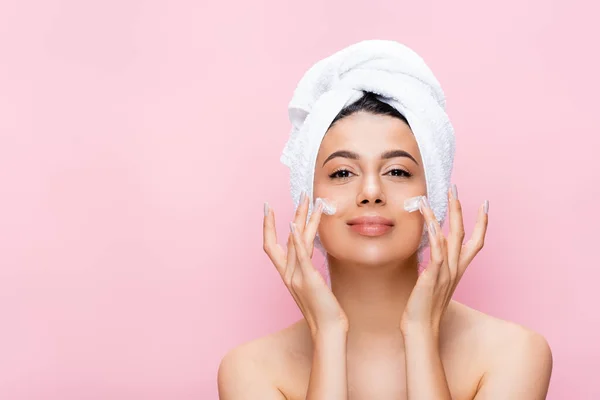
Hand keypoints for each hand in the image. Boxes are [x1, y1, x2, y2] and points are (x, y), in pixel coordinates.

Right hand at [263, 193, 348, 335]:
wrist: (328, 329)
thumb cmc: (323, 309)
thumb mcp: (312, 286)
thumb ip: (307, 269)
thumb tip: (308, 253)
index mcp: (286, 274)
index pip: (270, 245)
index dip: (267, 226)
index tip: (268, 207)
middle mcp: (287, 273)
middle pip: (284, 237)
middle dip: (292, 213)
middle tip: (301, 193)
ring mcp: (296, 275)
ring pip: (295, 240)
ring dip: (300, 217)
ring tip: (307, 199)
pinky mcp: (308, 278)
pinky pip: (300, 255)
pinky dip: (295, 239)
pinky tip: (293, 224)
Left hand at [401, 186, 488, 335]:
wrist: (421, 329)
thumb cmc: (423, 307)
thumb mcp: (434, 282)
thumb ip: (437, 264)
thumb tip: (435, 247)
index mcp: (458, 270)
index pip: (475, 242)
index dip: (481, 223)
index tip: (485, 204)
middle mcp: (455, 268)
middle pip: (464, 233)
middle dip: (460, 209)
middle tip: (455, 187)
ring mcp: (446, 272)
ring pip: (451, 237)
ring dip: (446, 214)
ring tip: (440, 195)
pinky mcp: (433, 276)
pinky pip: (437, 251)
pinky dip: (436, 234)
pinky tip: (431, 219)